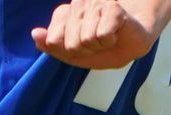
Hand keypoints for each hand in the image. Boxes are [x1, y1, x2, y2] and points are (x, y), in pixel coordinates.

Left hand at [32, 0, 162, 69]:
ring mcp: (94, 3)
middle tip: (98, 43)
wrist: (135, 40)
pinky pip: (101, 35)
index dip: (69, 50)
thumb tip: (35, 34)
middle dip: (85, 51)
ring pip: (85, 40)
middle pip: (70, 44)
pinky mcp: (111, 7)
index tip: (82, 46)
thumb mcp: (75, 54)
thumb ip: (53, 46)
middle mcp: (78, 4)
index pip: (53, 39)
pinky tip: (115, 34)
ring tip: (108, 37)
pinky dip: (110, 41)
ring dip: (99, 46)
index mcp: (66, 13)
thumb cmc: (105, 46)